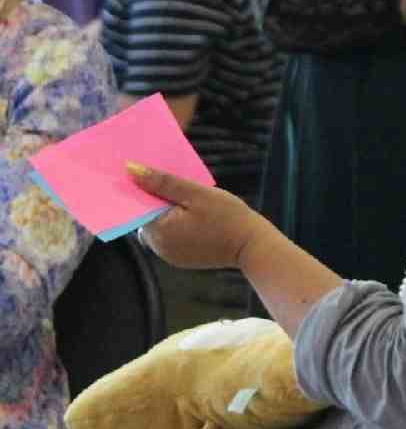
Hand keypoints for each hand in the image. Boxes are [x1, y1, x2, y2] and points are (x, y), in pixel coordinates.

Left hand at [127, 163, 275, 270]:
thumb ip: (163, 182)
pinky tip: (198, 219)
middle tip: (183, 189)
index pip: (137, 206)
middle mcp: (158, 246)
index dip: (145, 189)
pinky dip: (179, 227)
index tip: (157, 177)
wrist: (252, 246)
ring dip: (170, 215)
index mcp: (158, 230)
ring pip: (160, 228)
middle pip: (148, 217)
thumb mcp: (197, 193)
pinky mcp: (182, 259)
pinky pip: (172, 238)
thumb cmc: (228, 216)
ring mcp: (169, 255)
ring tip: (193, 204)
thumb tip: (131, 169)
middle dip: (160, 202)